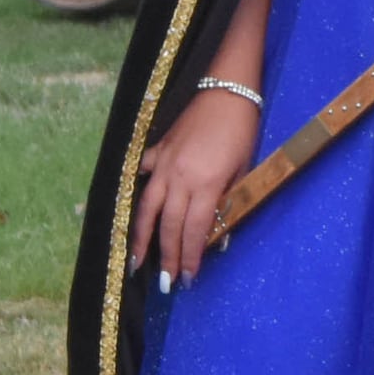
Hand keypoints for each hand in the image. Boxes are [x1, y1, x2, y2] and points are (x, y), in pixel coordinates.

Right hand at [136, 83, 260, 285]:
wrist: (227, 92)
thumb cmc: (242, 132)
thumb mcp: (243, 170)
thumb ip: (229, 204)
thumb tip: (219, 238)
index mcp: (207, 184)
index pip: (195, 231)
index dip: (190, 257)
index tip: (188, 279)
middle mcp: (180, 177)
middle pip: (169, 226)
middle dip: (166, 257)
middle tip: (163, 282)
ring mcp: (164, 164)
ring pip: (147, 208)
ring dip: (140, 237)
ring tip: (135, 261)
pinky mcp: (157, 150)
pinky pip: (141, 176)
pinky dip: (135, 193)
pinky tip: (130, 212)